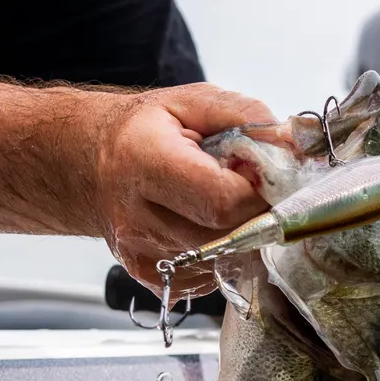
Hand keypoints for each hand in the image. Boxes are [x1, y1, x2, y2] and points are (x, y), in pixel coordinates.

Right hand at [99, 83, 274, 293]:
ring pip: (225, 259)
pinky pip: (210, 275)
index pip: (224, 200)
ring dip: (239, 232)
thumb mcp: (192, 102)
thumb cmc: (142, 131)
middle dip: (254, 211)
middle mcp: (137, 218)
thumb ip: (246, 116)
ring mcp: (142, 255)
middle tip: (247, 186)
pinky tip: (204, 224)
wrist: (87, 166)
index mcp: (145, 163)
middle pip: (228, 235)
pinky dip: (221, 251)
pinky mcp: (150, 278)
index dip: (258, 190)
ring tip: (220, 201)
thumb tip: (292, 144)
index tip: (263, 173)